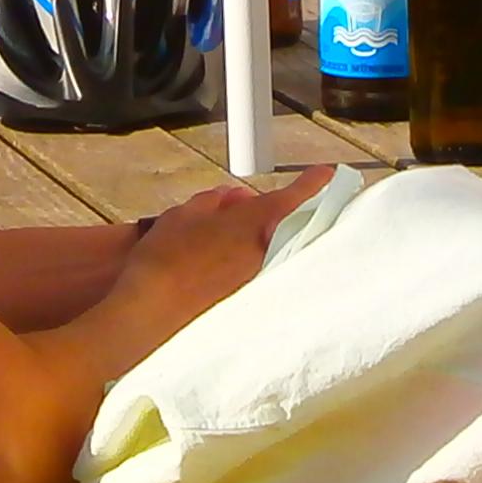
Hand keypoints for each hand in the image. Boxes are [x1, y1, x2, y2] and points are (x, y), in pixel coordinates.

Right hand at [117, 171, 327, 323]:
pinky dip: (249, 263)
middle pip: (282, 225)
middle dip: (270, 213)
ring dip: (258, 239)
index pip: (294, 196)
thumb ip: (212, 202)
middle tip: (245, 207)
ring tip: (225, 237)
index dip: (314, 183)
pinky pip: (258, 273)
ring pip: (270, 250)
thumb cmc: (165, 257)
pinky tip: (223, 265)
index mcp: (254, 223)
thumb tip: (227, 198)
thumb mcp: (182, 215)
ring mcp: (260, 278)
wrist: (154, 308)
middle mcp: (266, 252)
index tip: (327, 174)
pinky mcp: (250, 301)